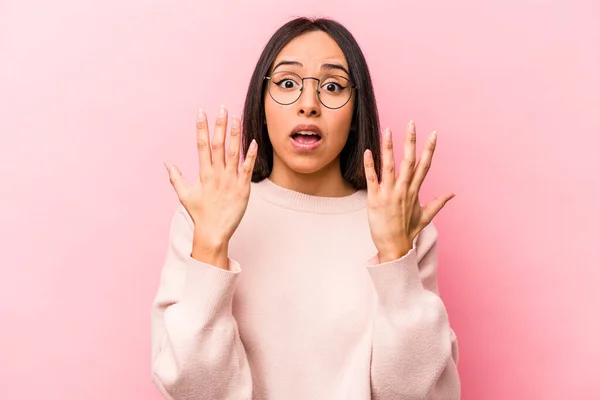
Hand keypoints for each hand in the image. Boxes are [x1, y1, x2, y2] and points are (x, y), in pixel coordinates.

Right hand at [164, 105, 257, 248]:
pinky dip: (250, 155)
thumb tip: (166, 162)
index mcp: (203, 174)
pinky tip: (253, 141)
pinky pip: (247, 168)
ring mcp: (230, 180)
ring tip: (236, 118)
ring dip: (234, 135)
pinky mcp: (242, 188)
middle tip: (221, 108)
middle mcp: (216, 174)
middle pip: (217, 145)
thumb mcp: (184, 195)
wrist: (213, 233)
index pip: (202, 145)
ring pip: (232, 153)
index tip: (201, 112)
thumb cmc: (200, 215)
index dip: (202, 128)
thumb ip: (175, 177)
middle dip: (219, 125)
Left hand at [363, 120, 454, 262]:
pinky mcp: (375, 199)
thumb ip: (438, 202)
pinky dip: (370, 165)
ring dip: (389, 148)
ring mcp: (389, 194)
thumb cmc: (408, 232)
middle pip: (409, 161)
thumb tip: (453, 193)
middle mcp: (403, 190)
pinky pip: (372, 179)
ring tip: (388, 130)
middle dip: (411, 141)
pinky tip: (368, 151)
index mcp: (415, 191)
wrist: (394, 248)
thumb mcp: (426, 216)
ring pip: (390, 166)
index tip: (434, 134)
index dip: (429, 149)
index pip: (424, 166)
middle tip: (411, 123)